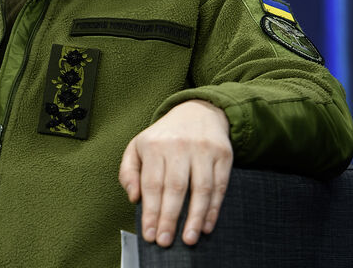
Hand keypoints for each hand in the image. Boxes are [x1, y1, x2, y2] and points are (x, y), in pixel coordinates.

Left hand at [118, 99, 231, 246]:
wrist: (197, 111)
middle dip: (170, 218)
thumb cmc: (163, 136)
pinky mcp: (223, 155)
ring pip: (201, 188)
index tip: (150, 234)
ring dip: (195, 217)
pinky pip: (220, 186)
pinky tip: (206, 224)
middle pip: (175, 188)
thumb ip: (128, 172)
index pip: (152, 183)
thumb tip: (134, 198)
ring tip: (189, 238)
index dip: (151, 211)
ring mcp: (203, 150)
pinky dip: (213, 208)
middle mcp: (179, 146)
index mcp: (155, 145)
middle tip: (166, 240)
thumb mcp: (138, 146)